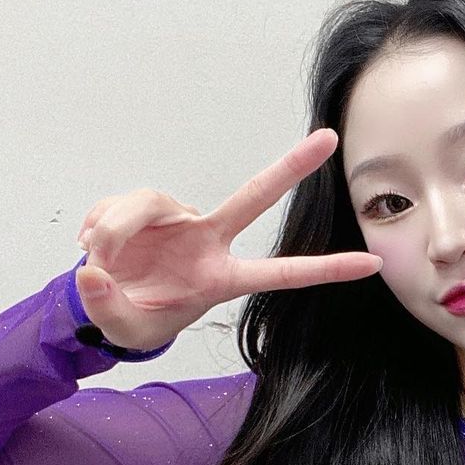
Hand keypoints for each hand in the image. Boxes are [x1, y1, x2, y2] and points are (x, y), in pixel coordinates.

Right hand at [74, 129, 380, 352]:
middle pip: (254, 196)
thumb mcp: (120, 325)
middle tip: (329, 138)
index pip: (282, 273)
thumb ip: (108, 304)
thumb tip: (94, 273)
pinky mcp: (148, 206)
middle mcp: (208, 241)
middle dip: (291, 167)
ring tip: (99, 260)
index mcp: (220, 278)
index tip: (372, 264)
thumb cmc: (132, 317)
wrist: (104, 301)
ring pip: (150, 203)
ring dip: (116, 231)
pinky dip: (99, 226)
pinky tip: (92, 247)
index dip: (326, 269)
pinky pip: (120, 204)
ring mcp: (180, 218)